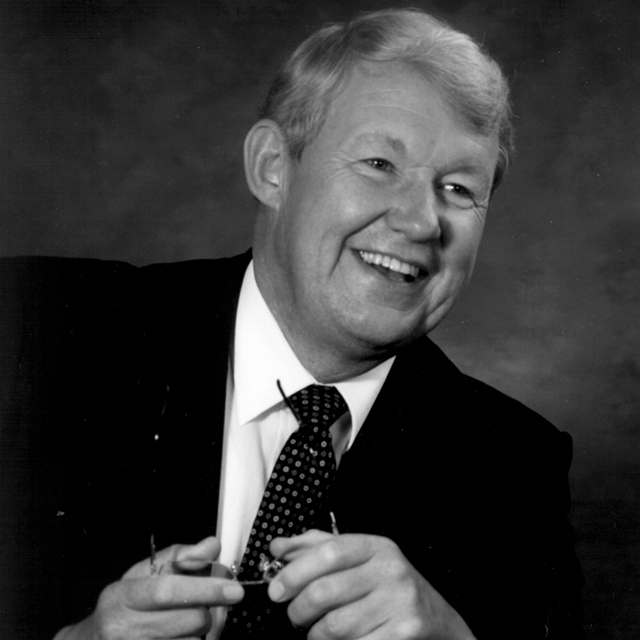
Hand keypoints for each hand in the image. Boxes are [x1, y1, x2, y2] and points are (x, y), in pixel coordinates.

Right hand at [54, 537, 243, 639]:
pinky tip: (184, 636)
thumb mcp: (145, 573)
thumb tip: (211, 546)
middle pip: (189, 620)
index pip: (167, 590)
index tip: (234, 589)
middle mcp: (122, 630)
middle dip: (208, 610)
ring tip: (190, 623)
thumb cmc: (125, 605)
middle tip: (209, 604)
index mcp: (121, 597)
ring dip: (203, 632)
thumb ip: (180, 556)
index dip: (205, 588)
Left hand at [267, 530, 475, 639]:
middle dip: (298, 609)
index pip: (328, 552)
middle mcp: (391, 570)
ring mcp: (399, 603)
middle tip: (293, 616)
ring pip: (334, 625)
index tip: (275, 589)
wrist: (435, 619)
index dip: (296, 571)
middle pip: (325, 591)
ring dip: (314, 635)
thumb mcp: (358, 559)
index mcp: (376, 546)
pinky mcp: (403, 633)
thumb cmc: (385, 586)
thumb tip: (277, 547)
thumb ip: (316, 548)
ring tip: (315, 632)